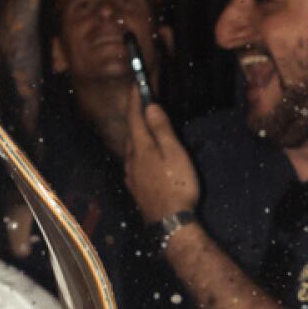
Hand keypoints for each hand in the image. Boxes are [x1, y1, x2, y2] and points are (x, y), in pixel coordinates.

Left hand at [120, 91, 201, 223]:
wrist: (170, 223)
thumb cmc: (177, 186)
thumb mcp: (174, 153)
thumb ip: (161, 129)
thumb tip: (150, 106)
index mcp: (141, 147)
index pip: (135, 117)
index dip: (135, 100)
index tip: (136, 85)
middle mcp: (131, 159)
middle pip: (131, 132)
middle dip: (135, 115)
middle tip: (141, 102)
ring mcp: (131, 175)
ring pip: (130, 148)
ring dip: (136, 134)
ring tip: (143, 127)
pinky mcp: (136, 188)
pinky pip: (133, 162)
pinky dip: (137, 152)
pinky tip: (141, 157)